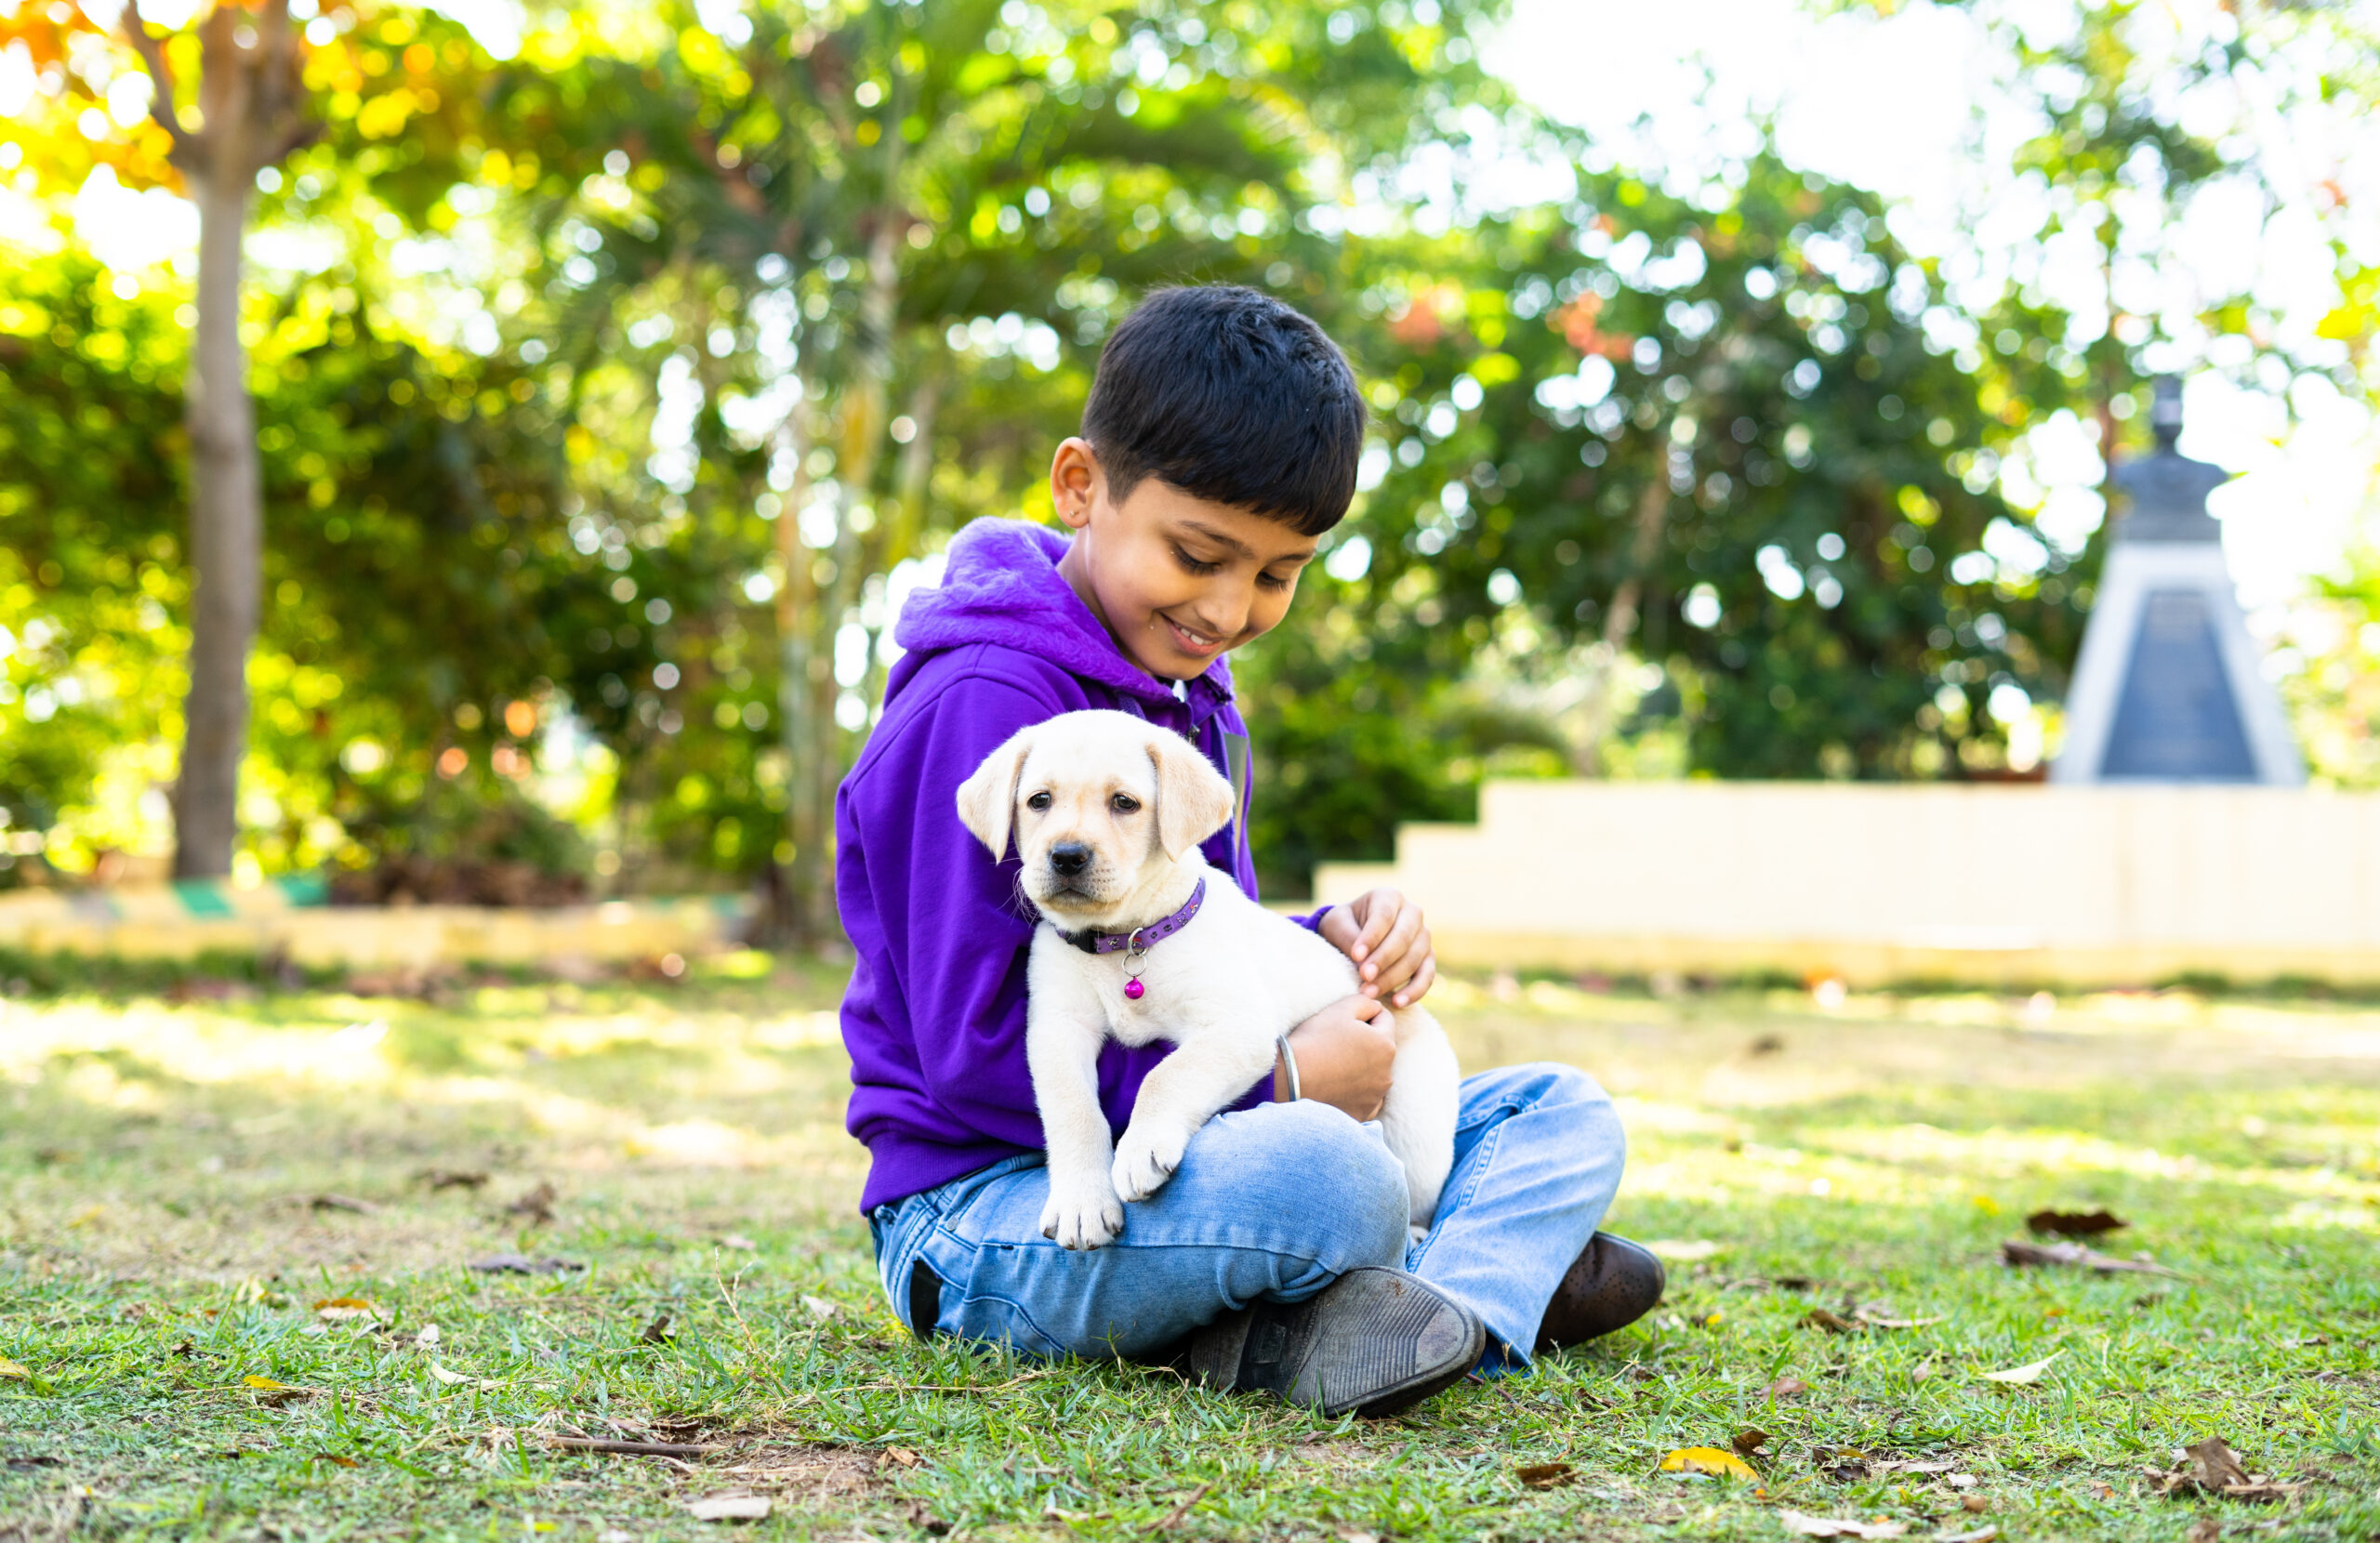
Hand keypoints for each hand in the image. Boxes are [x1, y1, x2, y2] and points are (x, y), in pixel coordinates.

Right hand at [1275, 994, 1394, 1120]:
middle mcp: (1387, 1075)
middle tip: (1335, 1043)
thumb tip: (1375, 1008)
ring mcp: (1374, 1098)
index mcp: (1386, 1046)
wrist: (1289, 1081)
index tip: (1345, 1021)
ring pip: (1372, 1075)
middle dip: (1364, 1043)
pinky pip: (1362, 1098)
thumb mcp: (1340, 1009)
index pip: (1385, 1019)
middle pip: (1379, 1049)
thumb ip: (1365, 1002)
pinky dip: (1352, 1092)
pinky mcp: (1361, 1115)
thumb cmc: (1314, 1041)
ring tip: (1331, 1066)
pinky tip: (1333, 1086)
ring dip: (1359, 1068)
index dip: (1365, 1015)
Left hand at [1318, 887, 1436, 1007]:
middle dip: (1383, 959)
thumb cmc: (1344, 926)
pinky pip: (1427, 976)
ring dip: (1393, 978)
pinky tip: (1398, 1002)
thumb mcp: (1338, 924)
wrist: (1354, 935)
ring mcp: (1423, 936)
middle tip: (1364, 977)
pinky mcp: (1428, 958)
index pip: (1384, 916)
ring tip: (1369, 993)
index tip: (1356, 956)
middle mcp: (1412, 913)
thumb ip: (1348, 937)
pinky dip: (1415, 991)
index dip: (1371, 937)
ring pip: (1415, 958)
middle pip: (1403, 937)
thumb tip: (1363, 960)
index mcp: (1389, 897)